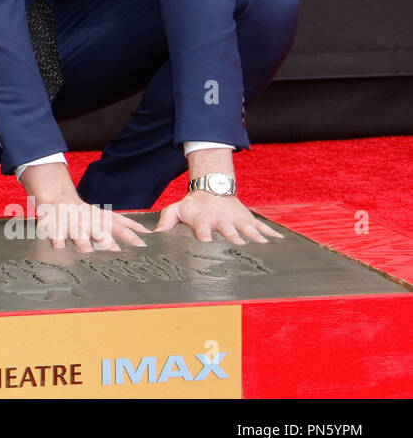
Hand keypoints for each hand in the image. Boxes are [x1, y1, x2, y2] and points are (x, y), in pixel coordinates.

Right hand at [33, 195, 150, 251]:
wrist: (57, 197)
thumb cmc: (85, 212)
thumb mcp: (106, 215)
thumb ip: (125, 225)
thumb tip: (147, 233)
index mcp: (102, 219)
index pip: (121, 227)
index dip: (132, 235)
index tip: (144, 246)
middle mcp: (89, 222)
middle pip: (100, 233)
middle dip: (108, 243)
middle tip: (117, 253)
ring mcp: (73, 225)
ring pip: (79, 236)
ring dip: (84, 245)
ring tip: (87, 253)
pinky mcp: (56, 229)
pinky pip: (57, 239)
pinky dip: (58, 246)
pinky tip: (59, 254)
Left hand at [154, 191, 282, 244]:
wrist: (212, 187)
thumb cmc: (192, 205)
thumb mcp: (176, 210)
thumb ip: (166, 222)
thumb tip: (156, 236)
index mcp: (204, 221)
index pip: (204, 232)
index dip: (206, 239)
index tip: (209, 246)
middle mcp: (222, 221)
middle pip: (230, 232)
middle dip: (235, 241)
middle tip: (241, 250)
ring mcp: (237, 220)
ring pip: (249, 230)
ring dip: (256, 239)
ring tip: (265, 248)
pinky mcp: (248, 219)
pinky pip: (262, 227)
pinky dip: (271, 234)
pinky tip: (281, 242)